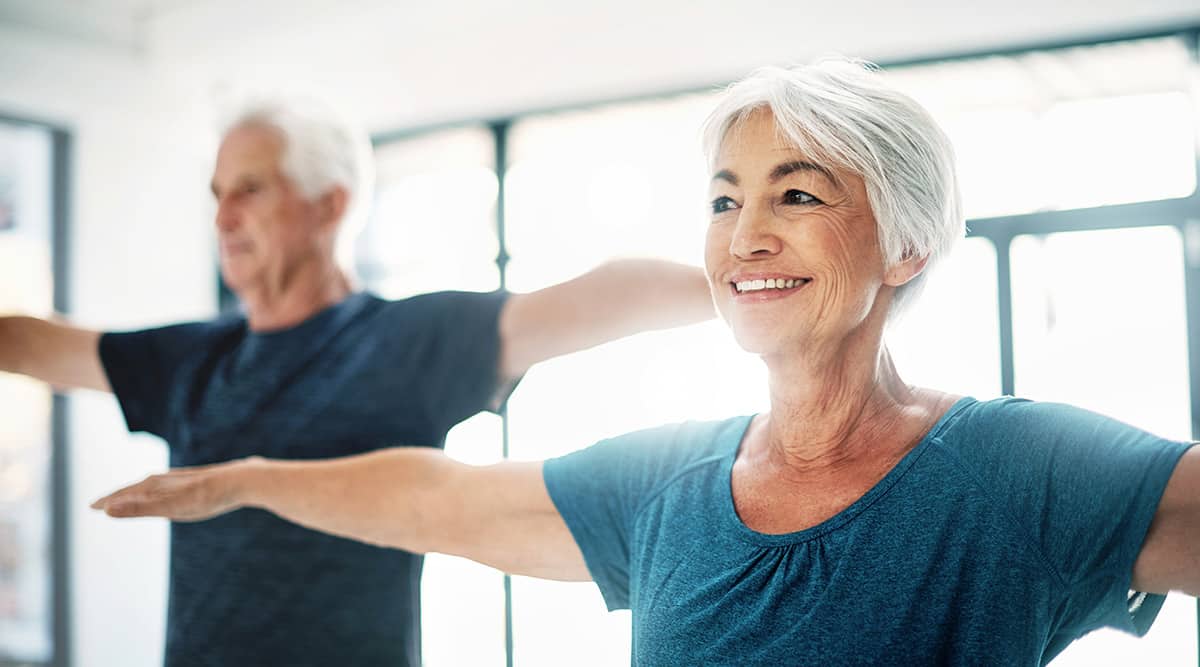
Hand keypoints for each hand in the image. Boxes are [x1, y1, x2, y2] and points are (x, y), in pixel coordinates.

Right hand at [91, 457, 262, 521]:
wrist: (243, 480)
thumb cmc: (208, 496)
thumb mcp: (172, 506)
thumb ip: (140, 509)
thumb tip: (107, 510)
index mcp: (157, 484)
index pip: (125, 494)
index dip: (109, 502)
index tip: (91, 506)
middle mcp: (166, 479)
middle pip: (136, 489)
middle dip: (118, 497)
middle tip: (101, 504)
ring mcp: (181, 481)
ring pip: (152, 487)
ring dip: (136, 494)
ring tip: (128, 499)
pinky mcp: (196, 483)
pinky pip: (169, 488)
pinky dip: (158, 493)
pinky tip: (167, 495)